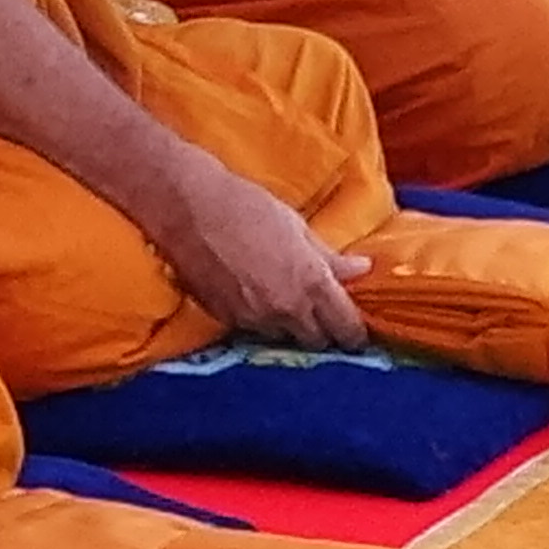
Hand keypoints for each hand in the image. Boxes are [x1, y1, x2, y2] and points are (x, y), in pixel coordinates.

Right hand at [135, 159, 371, 348]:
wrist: (189, 209)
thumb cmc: (247, 207)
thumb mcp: (296, 226)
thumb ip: (330, 257)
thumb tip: (360, 270)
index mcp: (311, 284)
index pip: (346, 328)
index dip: (355, 332)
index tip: (355, 328)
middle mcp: (285, 310)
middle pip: (317, 342)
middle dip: (323, 330)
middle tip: (319, 311)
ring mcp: (253, 319)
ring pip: (283, 337)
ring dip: (288, 325)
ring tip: (280, 297)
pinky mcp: (225, 320)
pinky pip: (252, 329)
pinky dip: (259, 319)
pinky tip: (252, 293)